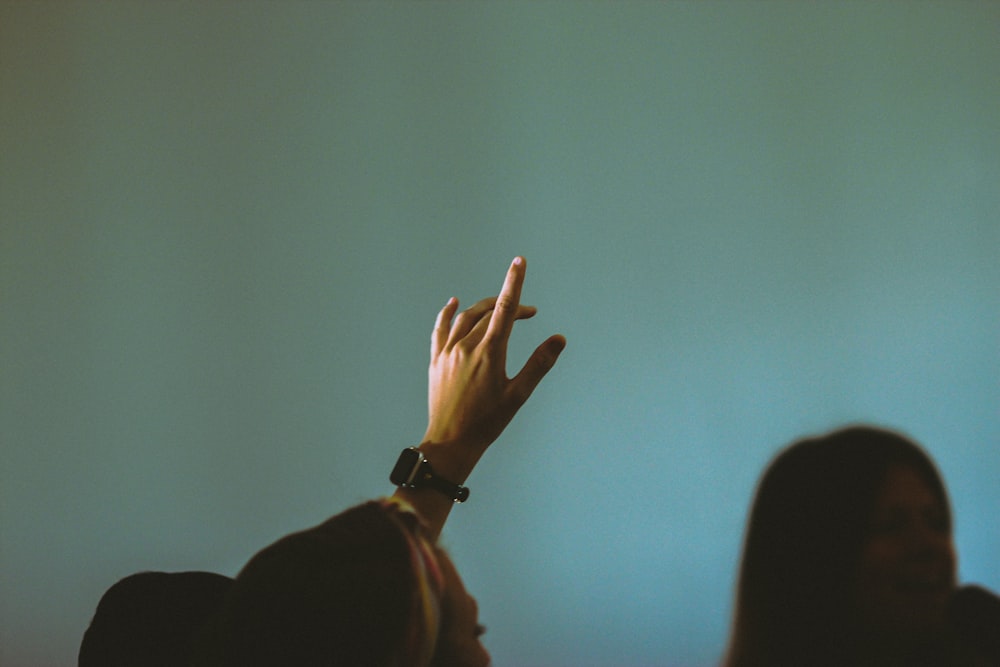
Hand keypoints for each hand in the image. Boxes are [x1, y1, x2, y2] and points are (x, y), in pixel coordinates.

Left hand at [421, 256, 565, 479]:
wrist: (451, 442)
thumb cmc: (488, 422)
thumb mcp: (518, 395)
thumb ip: (539, 364)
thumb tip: (559, 339)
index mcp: (489, 353)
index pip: (505, 309)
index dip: (513, 282)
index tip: (519, 261)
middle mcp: (466, 347)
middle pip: (488, 310)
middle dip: (510, 305)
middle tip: (528, 313)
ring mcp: (448, 352)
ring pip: (466, 317)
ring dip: (485, 308)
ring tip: (501, 310)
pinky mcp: (436, 360)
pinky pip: (441, 328)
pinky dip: (448, 313)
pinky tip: (454, 303)